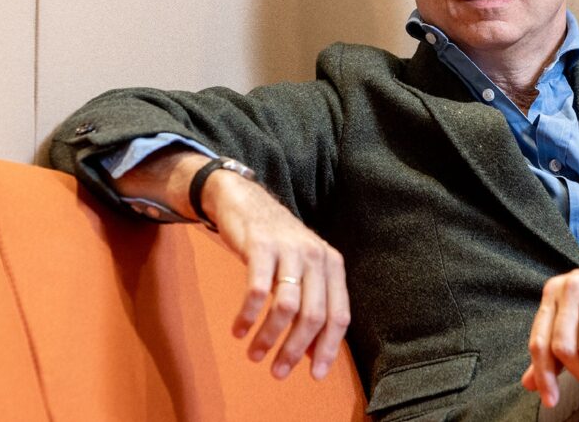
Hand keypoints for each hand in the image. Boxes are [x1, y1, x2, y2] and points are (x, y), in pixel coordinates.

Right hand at [207, 171, 350, 380]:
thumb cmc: (278, 245)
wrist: (247, 202)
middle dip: (295, 350)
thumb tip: (314, 354)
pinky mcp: (261, 247)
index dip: (328, 348)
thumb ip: (312, 305)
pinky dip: (248, 316)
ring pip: (286, 307)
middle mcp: (317, 257)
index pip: (339, 316)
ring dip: (269, 337)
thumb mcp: (304, 270)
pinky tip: (239, 330)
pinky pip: (257, 291)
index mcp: (332, 266)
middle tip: (278, 372)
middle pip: (314, 316)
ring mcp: (290, 250)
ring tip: (254, 355)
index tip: (315, 375)